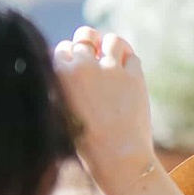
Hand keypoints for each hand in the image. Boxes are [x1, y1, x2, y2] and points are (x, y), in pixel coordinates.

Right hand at [56, 27, 161, 194]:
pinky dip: (129, 62)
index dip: (69, 56)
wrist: (116, 158)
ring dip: (111, 47)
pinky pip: (132, 56)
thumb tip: (68, 62)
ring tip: (112, 61)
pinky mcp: (134, 76)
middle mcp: (83, 65)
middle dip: (88, 43)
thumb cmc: (85, 142)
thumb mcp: (62, 111)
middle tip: (94, 57)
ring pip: (111, 40)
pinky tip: (126, 75)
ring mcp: (111, 69)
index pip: (62, 48)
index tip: (75, 67)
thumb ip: (62, 85)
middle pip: (84, 36)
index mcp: (59, 75)